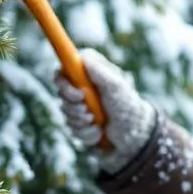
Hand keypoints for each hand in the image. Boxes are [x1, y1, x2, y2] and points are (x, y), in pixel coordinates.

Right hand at [55, 48, 156, 173]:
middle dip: (74, 106)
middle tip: (88, 112)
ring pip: (65, 111)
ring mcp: (78, 103)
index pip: (63, 68)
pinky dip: (85, 132)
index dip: (64, 82)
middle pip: (60, 91)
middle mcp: (82, 84)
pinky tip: (98, 132)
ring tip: (98, 124)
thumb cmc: (127, 106)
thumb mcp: (116, 87)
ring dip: (81, 121)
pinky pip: (71, 127)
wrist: (132, 135)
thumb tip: (83, 58)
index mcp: (90, 70)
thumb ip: (99, 72)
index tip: (79, 94)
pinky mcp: (78, 120)